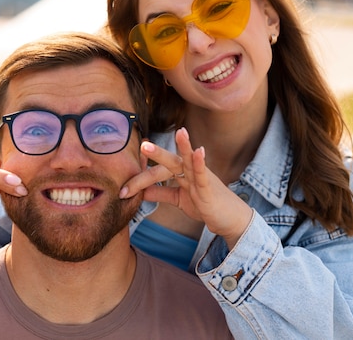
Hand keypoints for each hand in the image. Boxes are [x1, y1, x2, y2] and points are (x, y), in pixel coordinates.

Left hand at [120, 129, 252, 248]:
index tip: (123, 189)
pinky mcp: (210, 188)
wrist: (229, 219)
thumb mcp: (178, 199)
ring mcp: (201, 178)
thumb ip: (161, 193)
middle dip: (157, 153)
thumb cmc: (205, 205)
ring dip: (184, 147)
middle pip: (171, 161)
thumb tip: (141, 191)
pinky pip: (204, 174)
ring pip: (189, 162)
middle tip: (143, 145)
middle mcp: (191, 171)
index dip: (141, 179)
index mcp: (182, 173)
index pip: (159, 172)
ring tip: (180, 132)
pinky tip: (199, 151)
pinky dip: (201, 162)